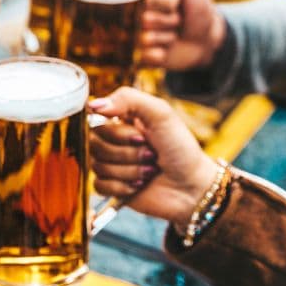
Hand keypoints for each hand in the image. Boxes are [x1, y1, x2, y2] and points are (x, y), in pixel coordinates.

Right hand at [89, 87, 218, 226]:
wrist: (192, 186)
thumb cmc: (180, 148)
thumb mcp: (161, 113)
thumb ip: (128, 99)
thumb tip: (93, 105)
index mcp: (122, 119)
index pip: (97, 121)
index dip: (118, 133)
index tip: (142, 136)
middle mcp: (113, 140)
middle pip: (95, 144)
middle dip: (128, 153)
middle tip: (151, 154)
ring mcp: (111, 164)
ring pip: (98, 166)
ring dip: (130, 171)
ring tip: (150, 170)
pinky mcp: (112, 187)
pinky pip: (99, 185)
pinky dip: (121, 187)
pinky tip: (139, 185)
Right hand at [140, 0, 226, 70]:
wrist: (206, 37)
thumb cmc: (197, 6)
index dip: (166, 0)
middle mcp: (133, 11)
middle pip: (146, 18)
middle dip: (170, 19)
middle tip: (177, 17)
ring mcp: (133, 33)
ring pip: (147, 38)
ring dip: (168, 37)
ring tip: (173, 32)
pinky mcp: (138, 54)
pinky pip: (147, 56)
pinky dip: (162, 54)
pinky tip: (167, 48)